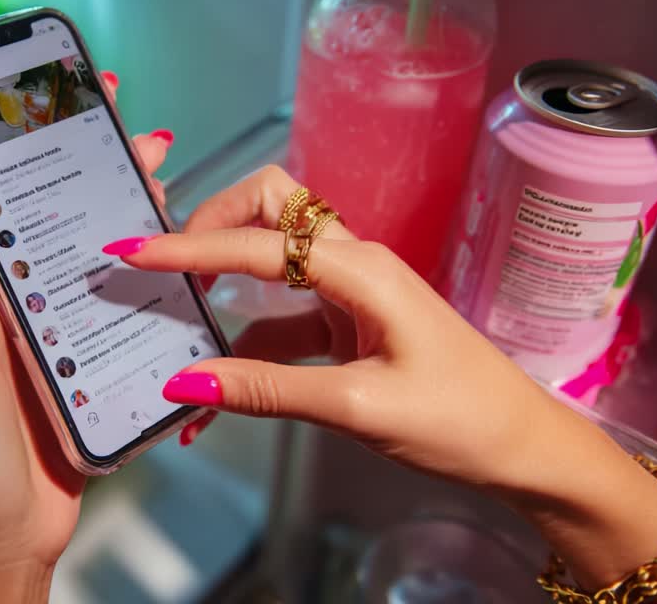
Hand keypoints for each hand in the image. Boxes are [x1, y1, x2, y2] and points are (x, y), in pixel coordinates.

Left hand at [0, 74, 173, 600]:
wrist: (1, 525)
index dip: (12, 124)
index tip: (47, 81)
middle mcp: (5, 284)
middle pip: (49, 197)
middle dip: (84, 150)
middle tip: (121, 113)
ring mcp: (49, 316)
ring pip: (92, 238)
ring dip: (124, 197)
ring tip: (159, 163)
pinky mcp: (87, 350)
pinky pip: (120, 291)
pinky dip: (149, 260)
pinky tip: (175, 243)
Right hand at [109, 165, 656, 589]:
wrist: (523, 447)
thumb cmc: (458, 420)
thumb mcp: (357, 409)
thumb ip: (269, 390)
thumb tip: (185, 383)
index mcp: (361, 270)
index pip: (259, 244)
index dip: (190, 248)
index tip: (132, 251)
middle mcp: (354, 264)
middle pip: (271, 210)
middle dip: (213, 226)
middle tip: (166, 269)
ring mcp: (353, 292)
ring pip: (274, 261)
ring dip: (224, 289)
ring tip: (174, 324)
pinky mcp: (351, 323)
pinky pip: (286, 318)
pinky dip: (248, 343)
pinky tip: (222, 384)